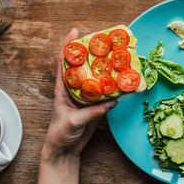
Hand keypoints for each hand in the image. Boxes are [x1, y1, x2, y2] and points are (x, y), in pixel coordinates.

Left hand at [42, 28, 116, 160]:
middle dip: (92, 53)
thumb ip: (92, 112)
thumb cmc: (60, 134)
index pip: (63, 63)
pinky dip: (114, 88)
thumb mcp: (74, 121)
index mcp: (62, 89)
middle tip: (104, 41)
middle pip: (82, 66)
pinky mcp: (95, 107)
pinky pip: (105, 94)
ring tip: (116, 57)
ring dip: (105, 69)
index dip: (68, 46)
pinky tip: (123, 82)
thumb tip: (111, 101)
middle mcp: (74, 89)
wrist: (64, 152)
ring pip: (96, 78)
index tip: (76, 32)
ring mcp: (85, 97)